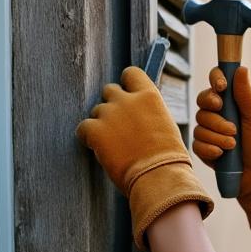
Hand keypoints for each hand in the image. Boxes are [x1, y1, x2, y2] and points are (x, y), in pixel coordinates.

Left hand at [77, 66, 212, 248]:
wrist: (159, 177)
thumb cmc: (167, 158)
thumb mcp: (165, 125)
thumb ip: (149, 112)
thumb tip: (138, 113)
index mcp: (149, 96)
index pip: (131, 73)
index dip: (126, 85)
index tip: (127, 97)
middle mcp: (128, 99)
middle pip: (109, 91)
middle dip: (112, 105)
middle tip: (118, 126)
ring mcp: (110, 114)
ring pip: (96, 111)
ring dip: (101, 123)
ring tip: (112, 144)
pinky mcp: (95, 131)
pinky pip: (83, 127)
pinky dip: (87, 137)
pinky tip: (97, 148)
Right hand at [192, 66, 250, 230]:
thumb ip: (246, 95)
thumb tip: (241, 68)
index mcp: (233, 101)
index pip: (217, 81)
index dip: (215, 80)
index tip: (222, 87)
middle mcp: (218, 113)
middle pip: (202, 102)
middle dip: (216, 115)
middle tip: (232, 126)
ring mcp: (210, 131)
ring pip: (199, 125)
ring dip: (217, 135)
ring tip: (234, 145)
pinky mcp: (205, 148)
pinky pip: (197, 143)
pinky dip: (210, 148)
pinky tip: (222, 154)